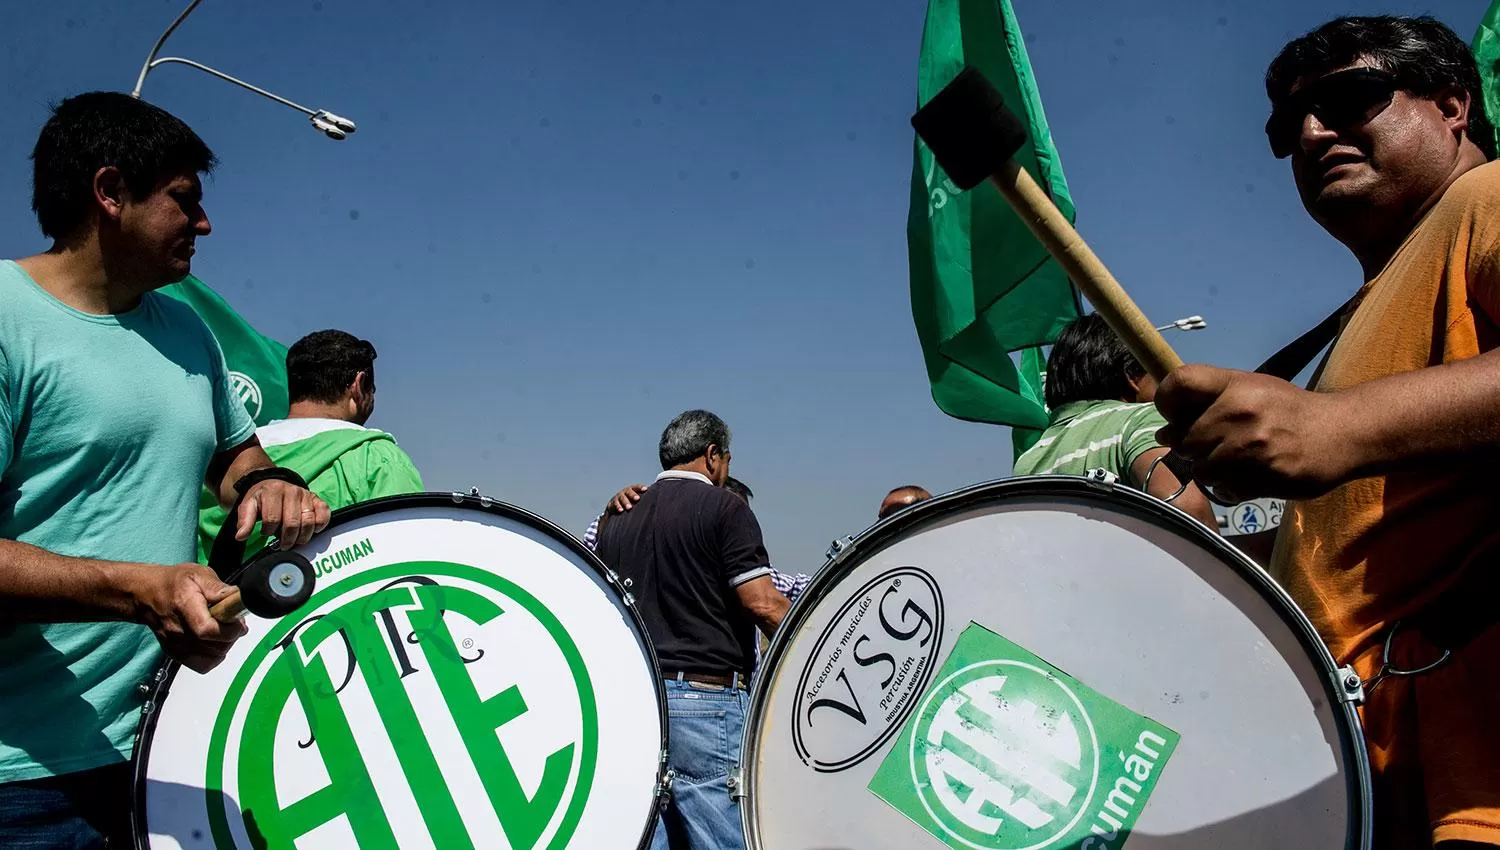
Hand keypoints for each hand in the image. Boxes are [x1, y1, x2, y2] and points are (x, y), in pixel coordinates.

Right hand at [129, 564, 248, 673]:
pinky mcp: (175, 653)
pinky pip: (202, 665)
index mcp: (184, 606)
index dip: (230, 629)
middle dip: (232, 635)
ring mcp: (175, 643)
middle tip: (233, 622)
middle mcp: (177, 629)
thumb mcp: (198, 574)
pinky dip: (214, 657)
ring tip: (224, 630)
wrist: (146, 593)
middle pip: (214, 646)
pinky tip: (215, 642)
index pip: (207, 630)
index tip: (238, 620)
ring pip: (212, 657)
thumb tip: (236, 597)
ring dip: (225, 645)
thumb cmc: (172, 582)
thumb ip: (218, 588)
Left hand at [236, 479, 329, 548]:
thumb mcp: (248, 506)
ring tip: (295, 540)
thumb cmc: (261, 498)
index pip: (273, 519)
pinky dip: (319, 526)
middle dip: (287, 539)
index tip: (266, 532)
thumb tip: (241, 536)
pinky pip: (324, 515)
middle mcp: (292, 491)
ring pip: (309, 522)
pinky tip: (311, 531)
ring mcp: (306, 495)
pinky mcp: (317, 499)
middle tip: (282, 544)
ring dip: (302, 537)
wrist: (272, 485)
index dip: (268, 531)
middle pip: (292, 523)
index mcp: (273, 491)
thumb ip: (244, 521)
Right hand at [607, 484, 647, 514]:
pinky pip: (615, 504)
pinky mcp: (613, 502)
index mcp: (632, 489)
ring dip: (625, 503)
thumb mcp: (636, 498)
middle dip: (633, 495)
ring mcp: (618, 497)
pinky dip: (618, 507)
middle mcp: (625, 492)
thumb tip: (659, 496)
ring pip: (622, 498)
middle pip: (629, 492)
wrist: (615, 505)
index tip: (646, 489)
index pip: (636, 487)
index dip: (641, 488)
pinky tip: (621, 510)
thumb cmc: (630, 501)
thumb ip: (645, 497)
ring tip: (629, 507)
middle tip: (637, 499)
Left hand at [1154, 365, 1357, 500]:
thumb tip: (1163, 433)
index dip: (1166, 400)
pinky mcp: (1265, 477)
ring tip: (1234, 460)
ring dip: (1210, 470)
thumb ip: (1206, 403)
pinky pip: (1224, 489)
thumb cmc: (1286, 410)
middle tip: (1214, 444)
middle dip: (1191, 446)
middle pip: (1182, 438)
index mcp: (1236, 385)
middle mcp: (1241, 412)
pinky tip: (1246, 475)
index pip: (1179, 382)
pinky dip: (1229, 487)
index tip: (1173, 415)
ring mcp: (1253, 447)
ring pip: (1201, 469)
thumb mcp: (1251, 389)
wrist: (1341, 433)